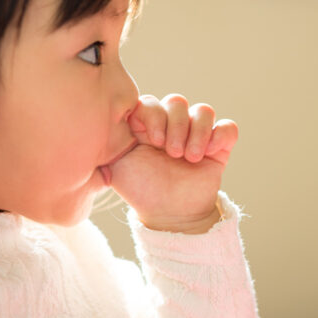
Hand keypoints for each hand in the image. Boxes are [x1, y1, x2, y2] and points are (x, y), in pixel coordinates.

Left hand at [109, 93, 238, 233]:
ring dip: (196, 132)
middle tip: (172, 153)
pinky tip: (210, 153)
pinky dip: (220, 136)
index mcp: (146, 124)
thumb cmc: (140, 191)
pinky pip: (227, 128)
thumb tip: (89, 129)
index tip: (152, 140)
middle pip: (177, 101)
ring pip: (203, 110)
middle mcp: (171, 125)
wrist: (169, 215)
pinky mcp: (218, 146)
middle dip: (175, 126)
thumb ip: (104, 146)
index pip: (150, 101)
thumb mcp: (115, 168)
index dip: (153, 115)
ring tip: (189, 158)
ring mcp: (196, 134)